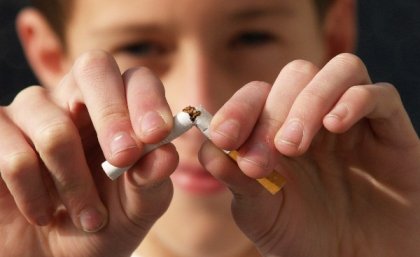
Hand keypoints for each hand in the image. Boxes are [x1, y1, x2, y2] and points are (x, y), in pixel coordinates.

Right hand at [0, 51, 176, 256]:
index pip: (136, 79)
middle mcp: (75, 100)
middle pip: (93, 68)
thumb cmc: (102, 223)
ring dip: (76, 184)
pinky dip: (34, 195)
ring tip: (90, 218)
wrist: (54, 256)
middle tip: (122, 160)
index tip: (156, 135)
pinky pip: (15, 155)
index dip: (146, 100)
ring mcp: (32, 113)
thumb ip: (153, 180)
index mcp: (119, 110)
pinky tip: (44, 214)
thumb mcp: (138, 208)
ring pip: (56, 128)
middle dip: (113, 116)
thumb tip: (165, 154)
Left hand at [199, 53, 419, 256]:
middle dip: (274, 112)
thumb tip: (208, 149)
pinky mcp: (391, 131)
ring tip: (294, 145)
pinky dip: (355, 101)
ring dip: (310, 100)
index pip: (257, 96)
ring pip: (338, 71)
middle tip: (267, 155)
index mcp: (279, 131)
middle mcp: (316, 118)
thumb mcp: (260, 213)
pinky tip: (335, 126)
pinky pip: (380, 94)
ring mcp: (355, 121)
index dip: (238, 109)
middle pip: (296, 76)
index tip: (225, 138)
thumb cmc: (303, 239)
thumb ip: (236, 180)